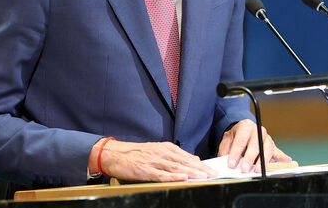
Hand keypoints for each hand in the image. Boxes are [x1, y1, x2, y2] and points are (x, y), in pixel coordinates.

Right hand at [90, 139, 216, 181]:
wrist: (115, 154)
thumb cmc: (136, 154)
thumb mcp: (156, 151)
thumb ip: (173, 156)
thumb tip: (192, 161)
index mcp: (166, 148)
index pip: (187, 157)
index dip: (200, 164)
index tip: (211, 169)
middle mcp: (161, 153)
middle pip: (184, 162)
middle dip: (200, 169)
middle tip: (212, 174)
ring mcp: (154, 161)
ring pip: (176, 168)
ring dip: (191, 173)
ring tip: (203, 177)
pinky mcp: (145, 170)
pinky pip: (162, 175)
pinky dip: (173, 177)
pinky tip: (183, 178)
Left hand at [217, 119, 291, 172]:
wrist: (244, 130)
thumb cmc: (236, 136)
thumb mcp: (227, 139)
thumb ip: (225, 149)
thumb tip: (224, 160)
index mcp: (246, 126)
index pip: (240, 140)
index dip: (235, 153)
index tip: (231, 164)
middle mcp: (258, 131)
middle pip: (255, 145)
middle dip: (249, 158)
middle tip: (244, 169)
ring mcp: (266, 138)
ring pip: (267, 149)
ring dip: (262, 161)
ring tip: (258, 170)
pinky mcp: (272, 146)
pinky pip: (278, 152)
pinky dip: (282, 157)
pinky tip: (287, 160)